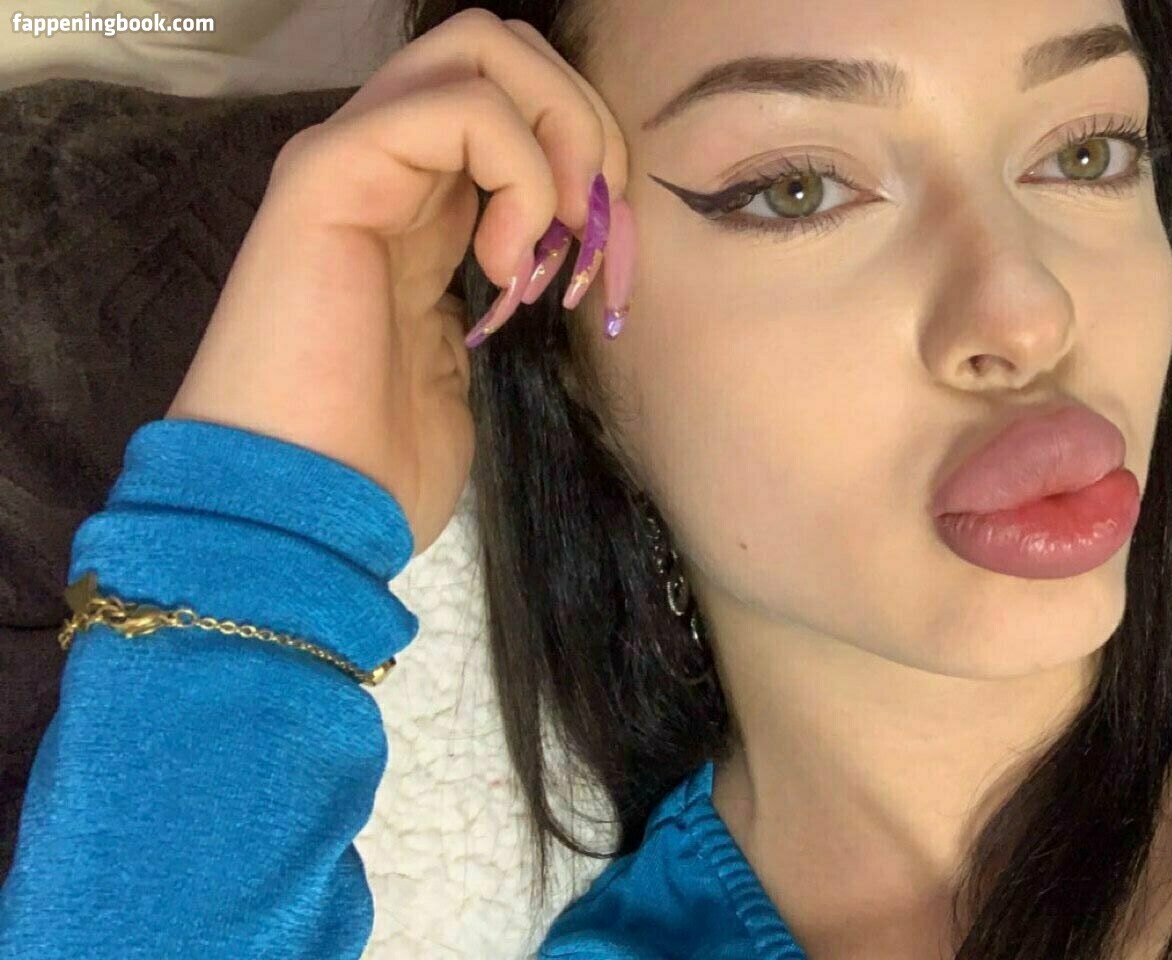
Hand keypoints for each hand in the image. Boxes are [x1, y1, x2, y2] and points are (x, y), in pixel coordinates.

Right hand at [165, 9, 628, 554]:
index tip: (600, 257)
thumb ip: (498, 282)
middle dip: (582, 121)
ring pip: (482, 45)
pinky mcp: (330, 168)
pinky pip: (462, 104)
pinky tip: (503, 263)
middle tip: (590, 228)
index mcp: (417, 201)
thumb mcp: (466, 358)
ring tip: (552, 240)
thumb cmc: (376, 462)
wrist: (300, 514)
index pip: (513, 101)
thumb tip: (554, 253)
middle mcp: (380, 159)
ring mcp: (350, 154)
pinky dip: (519, 174)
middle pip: (502, 47)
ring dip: (560, 134)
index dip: (584, 154)